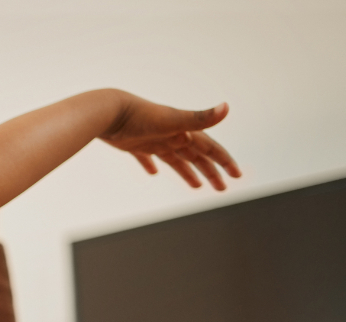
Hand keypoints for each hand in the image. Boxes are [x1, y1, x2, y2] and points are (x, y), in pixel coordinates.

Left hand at [101, 93, 239, 189]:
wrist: (108, 112)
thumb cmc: (140, 116)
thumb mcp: (173, 120)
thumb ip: (199, 118)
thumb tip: (226, 107)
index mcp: (184, 131)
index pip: (210, 148)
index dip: (224, 161)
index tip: (236, 176)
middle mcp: (171, 135)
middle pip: (195, 157)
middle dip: (211, 172)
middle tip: (222, 189)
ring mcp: (153, 139)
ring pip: (175, 159)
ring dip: (187, 172)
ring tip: (196, 186)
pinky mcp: (133, 144)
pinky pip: (146, 157)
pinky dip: (151, 165)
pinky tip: (153, 173)